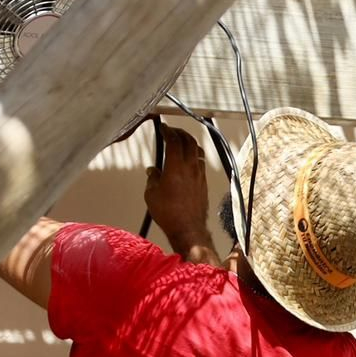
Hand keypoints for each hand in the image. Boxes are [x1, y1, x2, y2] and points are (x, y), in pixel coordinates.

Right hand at [145, 126, 219, 264]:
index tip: (164, 127)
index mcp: (175, 167)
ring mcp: (199, 174)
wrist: (188, 228)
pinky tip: (189, 159)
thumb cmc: (169, 213)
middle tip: (172, 131)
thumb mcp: (151, 194)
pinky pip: (201, 162)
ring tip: (182, 141)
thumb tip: (152, 171)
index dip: (168, 131)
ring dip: (189, 142)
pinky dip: (195, 155)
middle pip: (188, 141)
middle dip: (180, 133)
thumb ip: (152, 178)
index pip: (174, 141)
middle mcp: (190, 167)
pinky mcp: (204, 183)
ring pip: (197, 150)